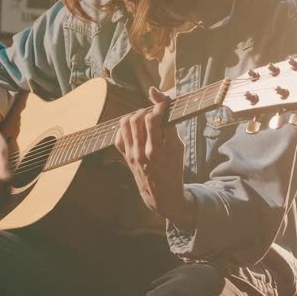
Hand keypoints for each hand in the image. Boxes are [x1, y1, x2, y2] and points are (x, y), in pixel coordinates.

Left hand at [115, 87, 191, 222]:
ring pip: (125, 124)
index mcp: (156, 151)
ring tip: (146, 117)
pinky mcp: (125, 157)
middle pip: (136, 119)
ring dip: (135, 116)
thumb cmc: (174, 169)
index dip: (159, 106)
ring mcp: (130, 155)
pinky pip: (119, 136)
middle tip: (155, 111)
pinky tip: (136, 129)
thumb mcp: (178, 148)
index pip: (153, 119)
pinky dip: (126, 128)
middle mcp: (140, 153)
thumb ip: (170, 125)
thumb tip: (162, 100)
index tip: (165, 103)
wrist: (161, 195)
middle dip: (146, 110)